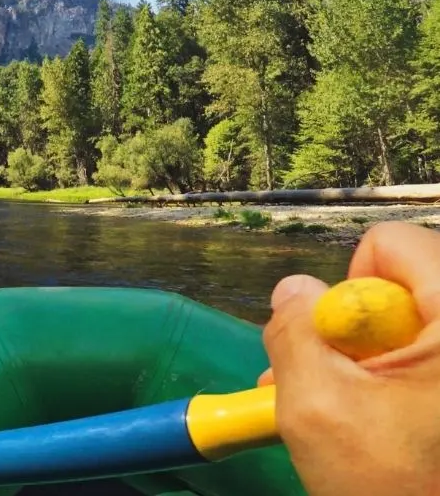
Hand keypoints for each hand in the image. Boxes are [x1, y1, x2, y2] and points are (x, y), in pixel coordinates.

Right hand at [260, 222, 439, 495]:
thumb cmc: (398, 487)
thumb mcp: (319, 407)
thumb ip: (294, 333)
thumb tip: (293, 291)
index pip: (392, 246)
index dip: (349, 290)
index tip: (343, 350)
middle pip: (401, 290)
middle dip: (353, 335)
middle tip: (333, 389)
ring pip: (412, 334)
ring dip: (368, 368)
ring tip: (347, 418)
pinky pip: (427, 366)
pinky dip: (397, 390)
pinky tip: (379, 431)